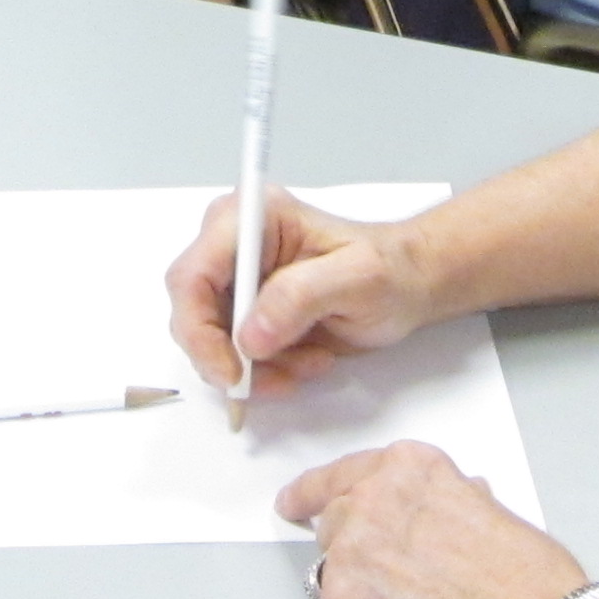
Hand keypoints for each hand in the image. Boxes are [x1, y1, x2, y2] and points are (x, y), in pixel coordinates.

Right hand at [164, 184, 441, 397]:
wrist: (407, 285)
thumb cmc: (389, 270)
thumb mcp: (356, 278)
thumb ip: (300, 297)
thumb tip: (250, 337)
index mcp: (252, 217)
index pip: (193, 275)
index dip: (199, 329)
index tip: (232, 372)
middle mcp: (232, 244)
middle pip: (192, 312)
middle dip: (228, 357)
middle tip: (275, 381)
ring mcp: (237, 279)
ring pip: (210, 341)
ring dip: (255, 369)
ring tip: (308, 364)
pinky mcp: (245, 311)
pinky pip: (232, 355)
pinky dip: (265, 372)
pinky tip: (305, 361)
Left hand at [283, 441, 591, 598]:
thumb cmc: (536, 587)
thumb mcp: (494, 515)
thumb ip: (449, 504)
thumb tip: (439, 511)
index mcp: (408, 470)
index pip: (342, 475)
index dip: (314, 493)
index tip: (294, 504)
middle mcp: (370, 503)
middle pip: (333, 526)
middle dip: (355, 553)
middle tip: (392, 587)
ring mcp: (349, 559)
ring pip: (331, 578)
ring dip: (360, 598)